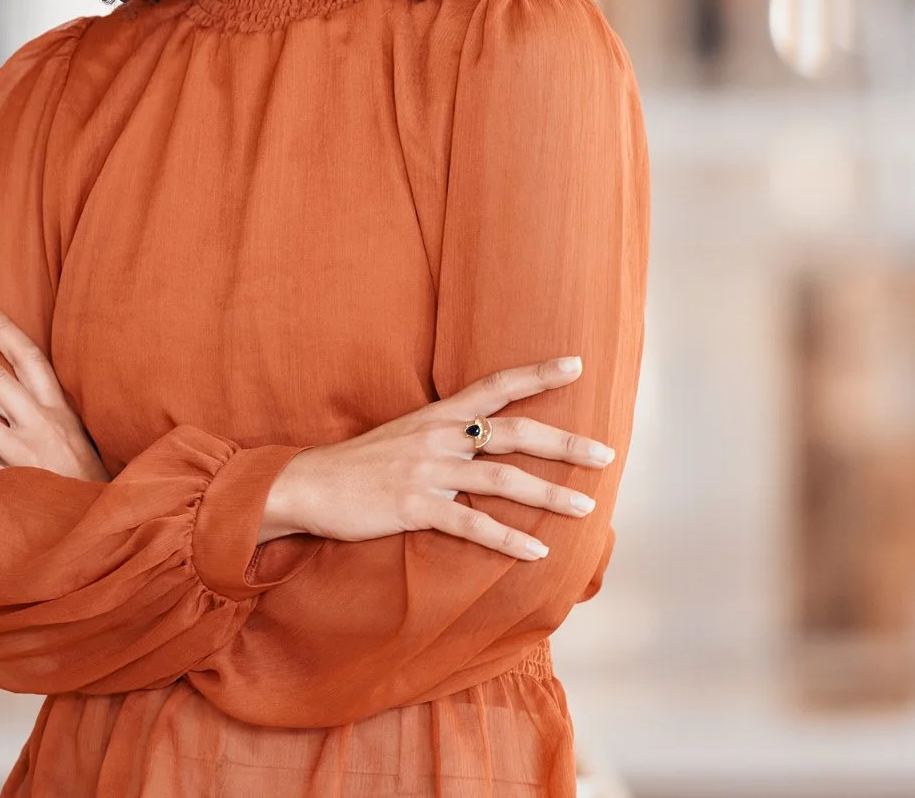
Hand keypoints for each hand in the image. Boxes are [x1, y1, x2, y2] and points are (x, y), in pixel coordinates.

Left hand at [0, 296, 111, 483]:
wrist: (104, 535)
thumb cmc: (90, 493)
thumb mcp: (82, 447)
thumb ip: (53, 423)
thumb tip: (16, 400)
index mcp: (62, 413)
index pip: (30, 357)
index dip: (3, 327)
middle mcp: (43, 426)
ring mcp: (24, 456)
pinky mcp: (8, 487)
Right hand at [261, 356, 612, 560]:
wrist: (308, 484)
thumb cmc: (359, 464)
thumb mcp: (404, 436)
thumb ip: (444, 435)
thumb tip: (483, 441)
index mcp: (437, 415)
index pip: (496, 385)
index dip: (538, 373)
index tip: (577, 364)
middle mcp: (440, 437)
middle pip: (516, 433)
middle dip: (566, 444)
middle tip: (606, 454)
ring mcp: (429, 472)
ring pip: (503, 480)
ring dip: (550, 495)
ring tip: (586, 508)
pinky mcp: (416, 507)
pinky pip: (472, 524)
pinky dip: (508, 538)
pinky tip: (537, 551)